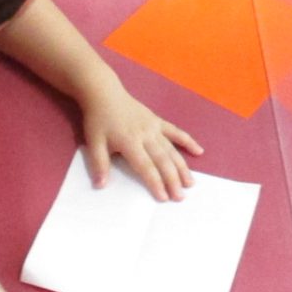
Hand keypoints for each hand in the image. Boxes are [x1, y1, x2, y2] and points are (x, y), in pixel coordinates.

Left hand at [80, 85, 202, 201]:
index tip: (164, 198)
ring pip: (171, 149)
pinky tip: (199, 151)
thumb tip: (100, 186)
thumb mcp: (93, 142)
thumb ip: (99, 164)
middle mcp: (146, 135)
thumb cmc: (98, 119)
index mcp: (130, 142)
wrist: (104, 93)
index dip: (155, 183)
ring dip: (182, 166)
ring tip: (190, 183)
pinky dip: (188, 141)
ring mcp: (154, 127)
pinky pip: (175, 132)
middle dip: (172, 180)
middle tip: (180, 197)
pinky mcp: (157, 121)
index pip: (145, 166)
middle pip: (162, 160)